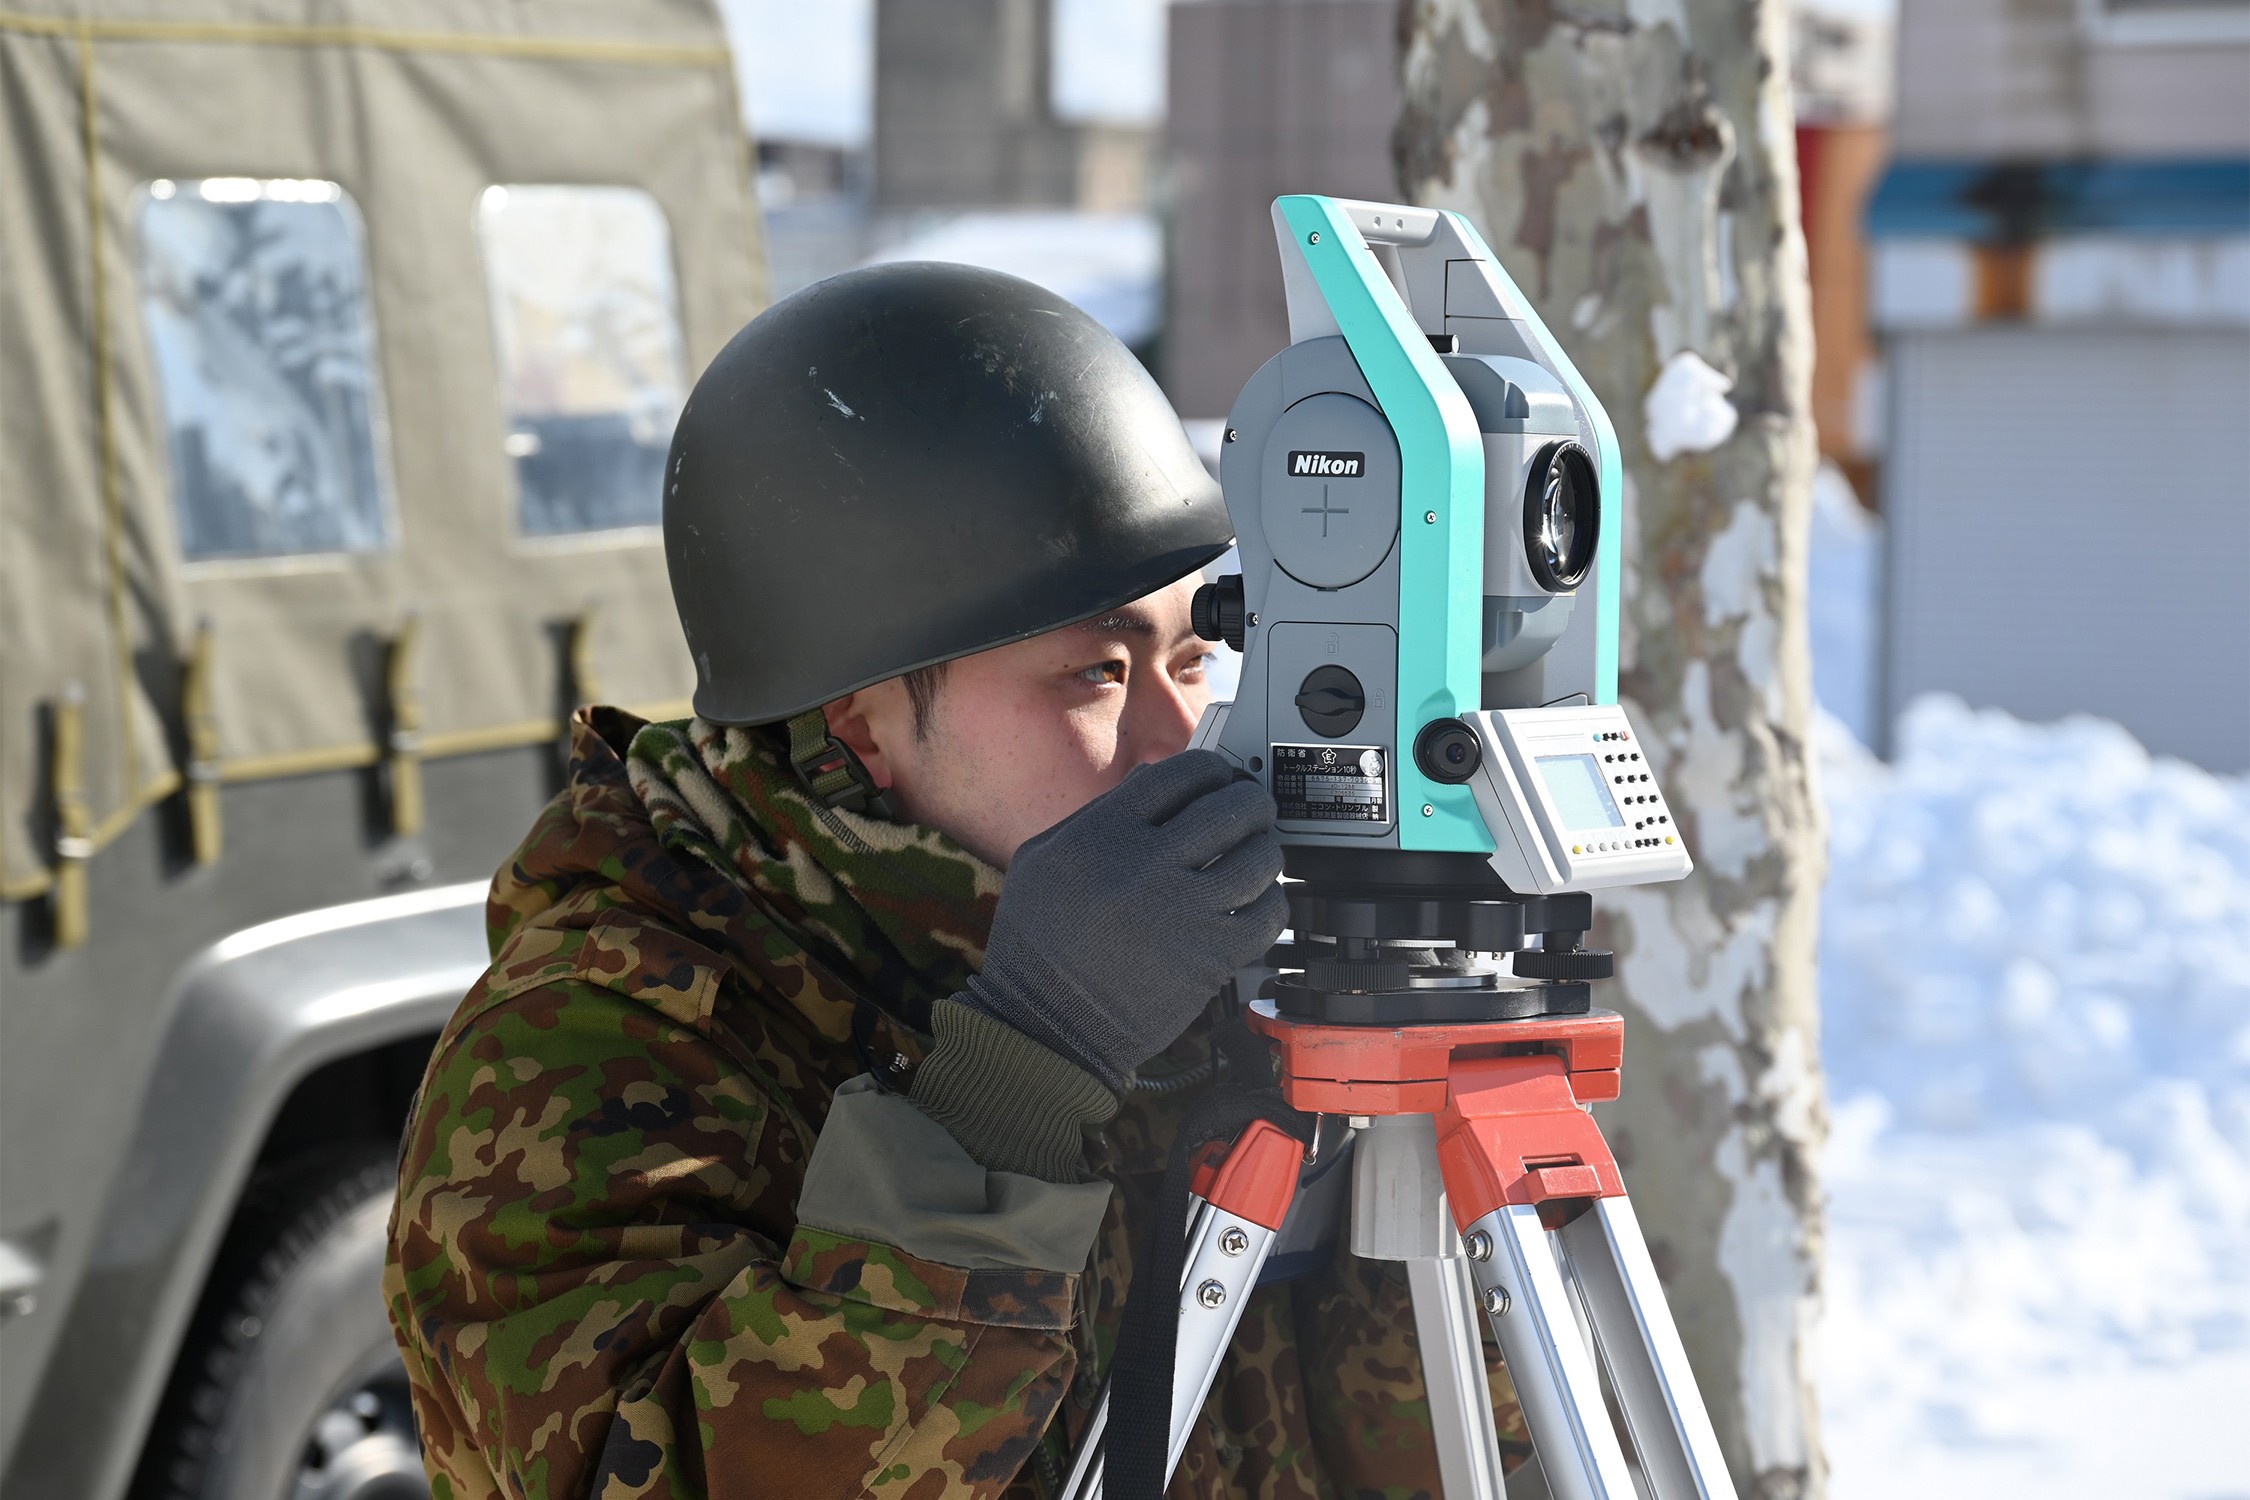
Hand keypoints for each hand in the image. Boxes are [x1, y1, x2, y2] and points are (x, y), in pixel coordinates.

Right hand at [965, 750, 1286, 1086]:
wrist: (1044, 1026)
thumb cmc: (1037, 943)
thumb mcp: (1043, 857)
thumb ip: (1098, 813)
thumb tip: (1154, 779)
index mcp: (1103, 833)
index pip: (1180, 773)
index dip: (1210, 767)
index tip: (1218, 775)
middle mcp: (1147, 865)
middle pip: (1229, 808)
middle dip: (1250, 800)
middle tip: (1251, 808)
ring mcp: (1184, 912)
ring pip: (1259, 858)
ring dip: (1266, 848)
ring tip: (1257, 853)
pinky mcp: (1211, 957)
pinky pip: (1269, 914)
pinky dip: (1272, 901)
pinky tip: (1257, 901)